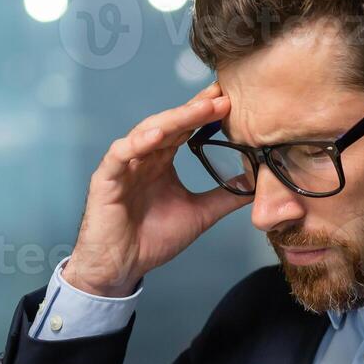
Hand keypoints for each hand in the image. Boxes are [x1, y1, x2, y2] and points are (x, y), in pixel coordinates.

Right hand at [63, 82, 245, 296]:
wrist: (122, 267)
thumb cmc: (152, 240)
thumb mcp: (200, 215)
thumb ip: (225, 196)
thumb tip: (257, 183)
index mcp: (161, 161)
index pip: (184, 129)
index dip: (204, 113)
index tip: (230, 100)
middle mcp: (143, 157)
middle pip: (169, 124)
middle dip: (195, 109)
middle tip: (222, 96)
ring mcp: (124, 166)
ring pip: (147, 132)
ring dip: (174, 119)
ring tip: (200, 109)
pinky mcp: (106, 179)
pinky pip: (120, 155)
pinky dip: (137, 143)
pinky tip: (158, 135)